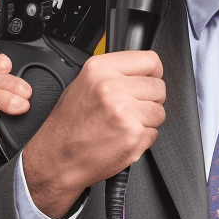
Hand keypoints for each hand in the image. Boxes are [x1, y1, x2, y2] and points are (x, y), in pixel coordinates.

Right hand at [21, 50, 166, 218]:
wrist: (58, 157)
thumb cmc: (69, 125)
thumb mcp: (84, 84)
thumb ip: (115, 74)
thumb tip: (143, 72)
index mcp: (100, 69)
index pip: (150, 61)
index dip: (152, 74)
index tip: (147, 82)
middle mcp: (111, 87)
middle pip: (158, 87)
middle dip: (149, 100)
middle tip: (129, 110)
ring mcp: (124, 111)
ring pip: (159, 111)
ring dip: (147, 121)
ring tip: (123, 125)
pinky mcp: (134, 135)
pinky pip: (154, 132)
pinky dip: (143, 138)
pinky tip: (122, 137)